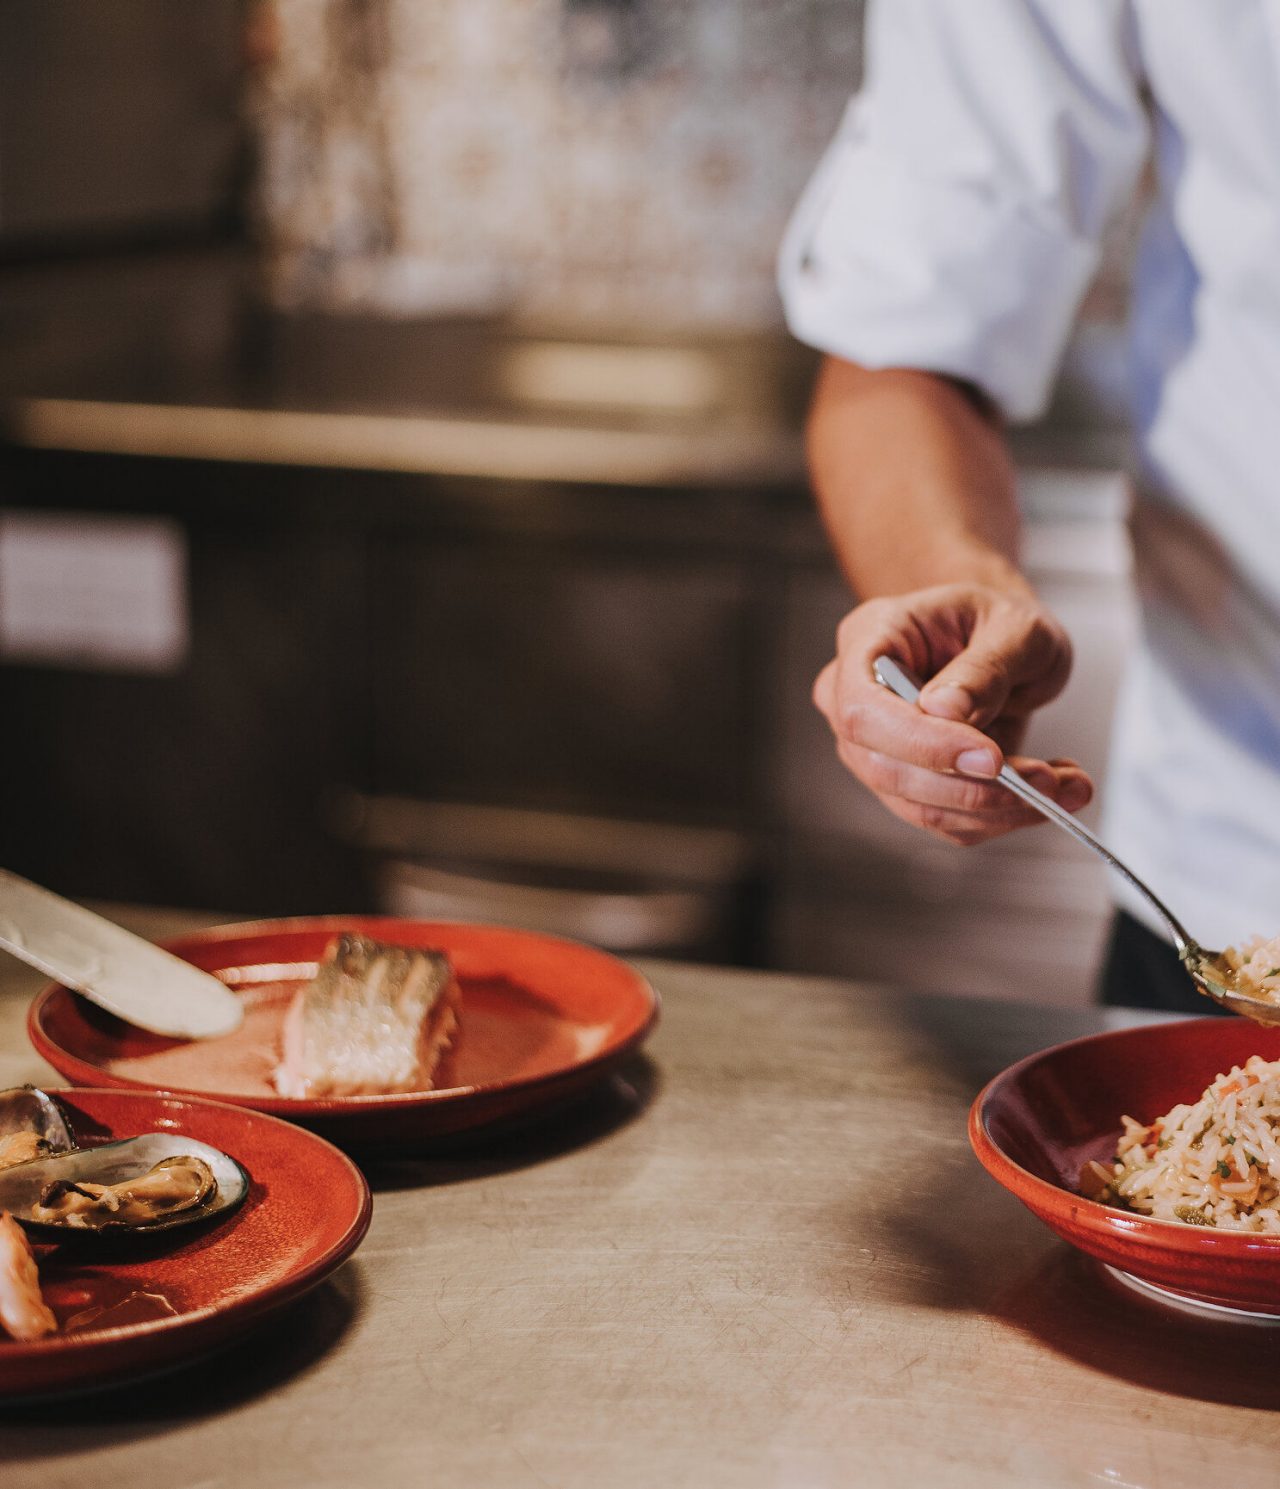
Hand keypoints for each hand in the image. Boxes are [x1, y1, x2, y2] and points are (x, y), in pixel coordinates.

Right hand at [812, 583, 1092, 844]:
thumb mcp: (1013, 626)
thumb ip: (984, 667)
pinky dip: (1006, 816)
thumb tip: (946, 710)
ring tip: (1064, 785)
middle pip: (887, 768)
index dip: (921, 743)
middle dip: (973, 787)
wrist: (998, 641)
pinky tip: (1051, 791)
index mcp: (867, 641)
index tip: (990, 757)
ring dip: (999, 808)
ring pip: (922, 806)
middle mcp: (855, 700)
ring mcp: (875, 749)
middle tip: (1046, 778)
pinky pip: (950, 820)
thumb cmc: (996, 622)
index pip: (865, 709)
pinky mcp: (908, 786)